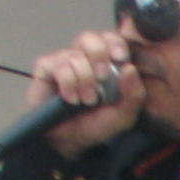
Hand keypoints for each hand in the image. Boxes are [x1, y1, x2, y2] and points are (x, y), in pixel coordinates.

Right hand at [24, 30, 144, 157]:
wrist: (69, 142)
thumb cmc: (96, 125)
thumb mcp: (123, 115)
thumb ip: (134, 95)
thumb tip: (130, 68)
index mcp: (106, 62)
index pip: (111, 38)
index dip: (115, 42)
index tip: (120, 57)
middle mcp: (84, 58)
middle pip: (90, 37)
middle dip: (99, 56)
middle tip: (103, 78)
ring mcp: (64, 61)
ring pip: (76, 54)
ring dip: (85, 80)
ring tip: (87, 100)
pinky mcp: (45, 67)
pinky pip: (59, 65)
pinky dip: (68, 84)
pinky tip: (71, 99)